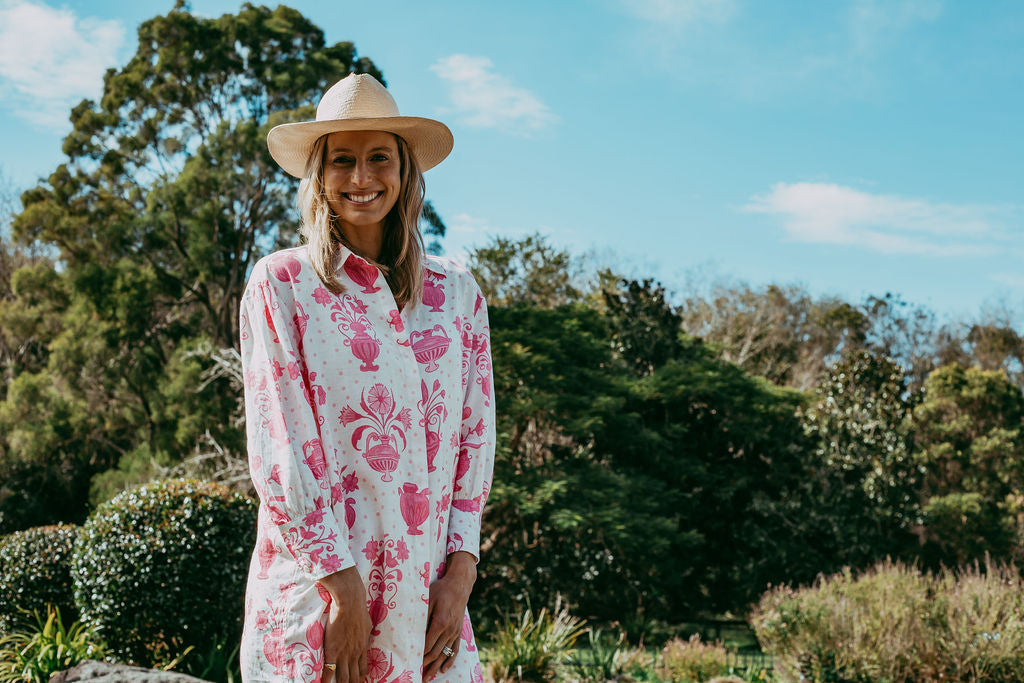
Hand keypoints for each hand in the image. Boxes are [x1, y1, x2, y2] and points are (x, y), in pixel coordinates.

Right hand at [318, 566, 371, 682]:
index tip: (358, 681)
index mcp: (363, 647)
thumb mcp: (367, 624)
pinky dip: (326, 680)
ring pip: (343, 677)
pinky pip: (329, 670)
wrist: (350, 603)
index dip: (360, 677)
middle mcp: (355, 654)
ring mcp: (344, 654)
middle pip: (354, 677)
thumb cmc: (359, 610)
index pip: (363, 669)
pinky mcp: (333, 650)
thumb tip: (367, 632)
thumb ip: (366, 632)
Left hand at [422, 551, 476, 680]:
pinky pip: (455, 649)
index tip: (412, 662)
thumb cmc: (441, 589)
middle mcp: (449, 629)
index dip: (420, 655)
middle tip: (417, 676)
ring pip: (445, 654)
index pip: (428, 644)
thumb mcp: (428, 598)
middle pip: (436, 652)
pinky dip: (449, 661)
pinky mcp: (459, 631)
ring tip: (428, 678)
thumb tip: (413, 630)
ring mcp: (455, 631)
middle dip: (426, 666)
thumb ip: (422, 615)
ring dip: (436, 667)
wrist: (460, 584)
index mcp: (440, 621)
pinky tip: (444, 670)